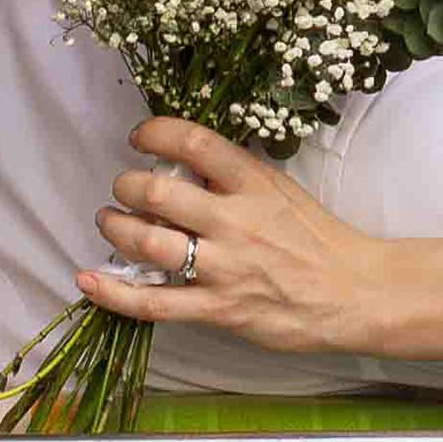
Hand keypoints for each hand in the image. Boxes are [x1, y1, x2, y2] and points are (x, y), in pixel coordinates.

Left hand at [85, 117, 381, 360]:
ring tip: (109, 221)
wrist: (354, 293)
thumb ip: (235, 175)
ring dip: (114, 227)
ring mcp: (223, 267)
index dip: (153, 132)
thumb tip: (185, 160)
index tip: (139, 138)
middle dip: (125, 185)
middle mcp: (233, 220)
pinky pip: (153, 301)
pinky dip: (113, 292)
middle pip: (155, 191)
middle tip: (123, 189)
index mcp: (252, 181)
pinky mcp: (218, 309)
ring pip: (146, 242)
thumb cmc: (317, 238)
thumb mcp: (280, 189)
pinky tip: (88, 280)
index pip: (192, 140)